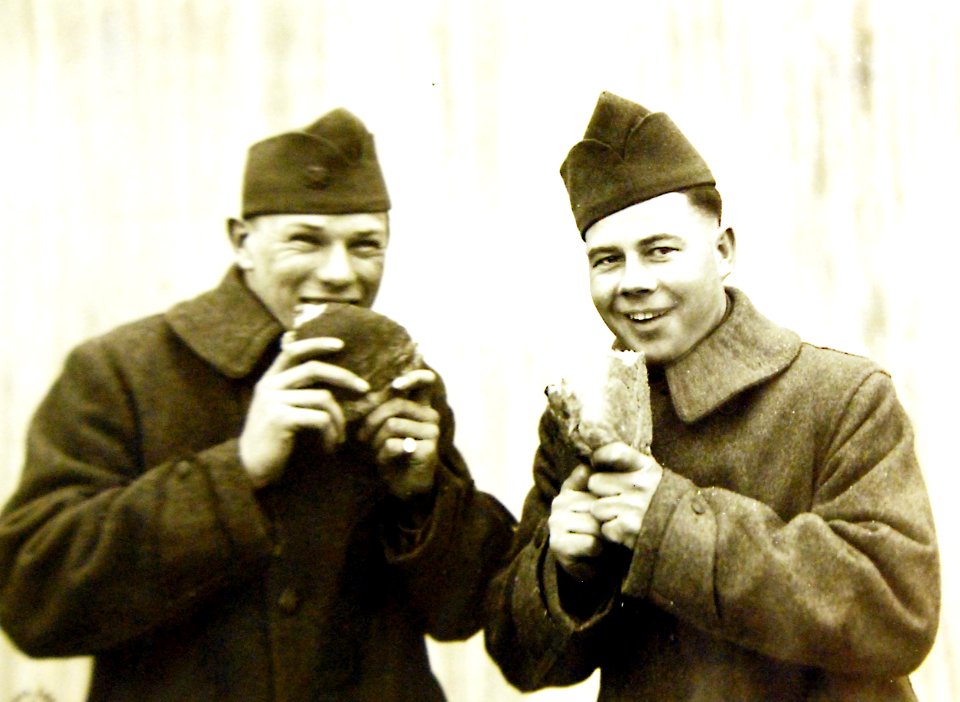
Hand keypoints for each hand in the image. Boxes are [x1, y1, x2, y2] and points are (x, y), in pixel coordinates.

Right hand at [240, 336, 369, 488]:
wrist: (250, 469)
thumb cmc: (272, 439)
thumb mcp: (277, 407)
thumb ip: (291, 386)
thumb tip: (301, 354)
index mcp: (269, 379)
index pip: (292, 350)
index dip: (317, 344)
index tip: (341, 345)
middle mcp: (269, 386)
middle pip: (314, 369)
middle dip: (344, 377)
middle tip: (364, 388)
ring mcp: (273, 401)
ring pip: (323, 397)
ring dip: (339, 419)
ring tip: (340, 437)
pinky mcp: (280, 418)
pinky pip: (320, 418)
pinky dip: (331, 434)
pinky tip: (330, 446)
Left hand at [357, 369, 439, 499]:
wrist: (406, 487)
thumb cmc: (393, 454)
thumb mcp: (386, 428)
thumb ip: (384, 410)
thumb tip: (368, 393)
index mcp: (422, 407)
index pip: (426, 382)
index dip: (412, 377)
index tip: (395, 386)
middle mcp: (432, 416)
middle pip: (396, 405)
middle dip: (372, 421)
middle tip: (362, 437)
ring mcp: (432, 432)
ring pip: (392, 424)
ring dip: (375, 440)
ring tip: (375, 450)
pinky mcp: (428, 449)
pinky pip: (394, 444)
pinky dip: (382, 454)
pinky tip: (385, 461)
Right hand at [548, 465, 603, 580]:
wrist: (593, 568)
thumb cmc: (603, 532)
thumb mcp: (606, 503)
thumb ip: (604, 479)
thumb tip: (591, 464)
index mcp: (571, 488)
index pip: (594, 479)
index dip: (610, 494)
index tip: (615, 503)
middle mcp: (560, 502)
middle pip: (599, 505)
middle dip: (610, 521)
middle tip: (609, 531)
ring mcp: (556, 522)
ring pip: (596, 525)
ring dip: (606, 538)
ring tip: (603, 543)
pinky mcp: (558, 544)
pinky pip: (591, 543)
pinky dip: (598, 551)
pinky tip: (595, 554)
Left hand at [587, 442, 662, 550]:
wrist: (687, 534)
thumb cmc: (660, 502)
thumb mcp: (649, 475)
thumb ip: (623, 462)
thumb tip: (586, 460)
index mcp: (647, 468)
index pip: (612, 452)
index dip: (600, 458)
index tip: (598, 464)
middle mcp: (642, 484)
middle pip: (595, 482)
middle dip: (601, 493)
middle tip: (618, 500)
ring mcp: (635, 507)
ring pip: (596, 508)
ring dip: (605, 516)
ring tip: (624, 516)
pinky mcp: (629, 529)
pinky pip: (604, 528)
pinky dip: (612, 532)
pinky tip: (626, 530)